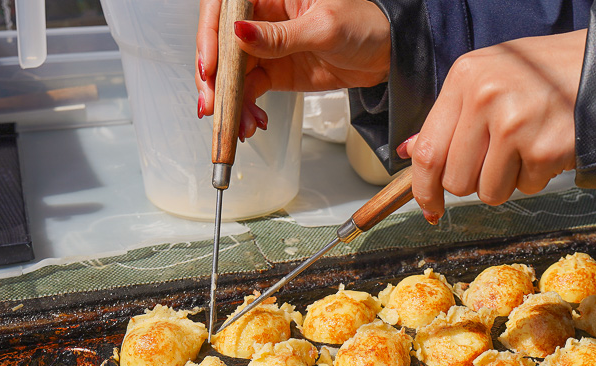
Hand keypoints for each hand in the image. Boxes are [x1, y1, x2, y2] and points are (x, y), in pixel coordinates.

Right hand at [197, 0, 390, 138]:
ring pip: (233, 73)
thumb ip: (280, 36)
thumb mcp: (323, 27)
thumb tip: (240, 34)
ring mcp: (265, 47)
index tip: (210, 66)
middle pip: (221, 45)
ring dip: (230, 100)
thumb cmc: (363, 24)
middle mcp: (261, 18)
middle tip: (212, 104)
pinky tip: (251, 123)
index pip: (223, 9)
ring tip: (239, 124)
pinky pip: (250, 91)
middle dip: (214, 77)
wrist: (385, 55)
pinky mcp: (273, 72)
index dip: (210, 36)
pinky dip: (247, 109)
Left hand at [399, 30, 585, 222]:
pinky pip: (525, 189)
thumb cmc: (541, 75)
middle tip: (497, 159)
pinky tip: (547, 146)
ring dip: (506, 182)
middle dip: (474, 182)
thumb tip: (409, 151)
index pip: (427, 151)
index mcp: (465, 77)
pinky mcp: (544, 149)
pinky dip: (536, 177)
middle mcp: (486, 98)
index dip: (423, 189)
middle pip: (456, 181)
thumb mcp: (488, 77)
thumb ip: (449, 116)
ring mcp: (515, 124)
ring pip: (488, 192)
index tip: (428, 206)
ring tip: (525, 148)